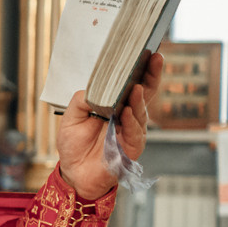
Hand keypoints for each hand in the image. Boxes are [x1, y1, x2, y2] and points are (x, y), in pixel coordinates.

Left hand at [57, 51, 161, 201]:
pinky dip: (131, 121)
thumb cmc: (74, 146)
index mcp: (114, 106)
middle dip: (151, 76)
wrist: (75, 174)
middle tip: (155, 59)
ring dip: (138, 99)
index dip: (141, 70)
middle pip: (144, 93)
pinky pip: (134, 132)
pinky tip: (127, 112)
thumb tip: (94, 87)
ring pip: (140, 111)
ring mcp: (132, 131)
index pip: (131, 85)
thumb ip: (81, 100)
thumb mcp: (71, 118)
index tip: (147, 52)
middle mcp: (127, 116)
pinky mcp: (131, 147)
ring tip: (136, 87)